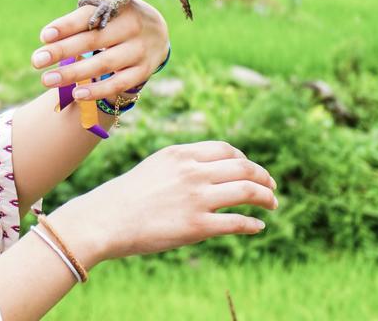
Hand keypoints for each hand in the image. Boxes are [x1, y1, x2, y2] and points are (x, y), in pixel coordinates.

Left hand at [29, 0, 168, 99]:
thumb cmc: (115, 7)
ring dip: (74, 73)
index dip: (67, 25)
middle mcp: (131, 25)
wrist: (157, 30)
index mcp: (117, 2)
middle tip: (36, 61)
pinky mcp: (143, 70)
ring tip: (46, 79)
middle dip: (62, 51)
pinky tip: (77, 94)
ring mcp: (139, 49)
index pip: (90, 14)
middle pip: (93, 40)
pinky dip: (99, 90)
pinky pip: (120, 83)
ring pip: (105, 63)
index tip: (44, 36)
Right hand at [50, 141, 278, 265]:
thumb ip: (182, 166)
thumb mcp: (155, 167)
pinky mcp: (198, 226)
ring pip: (248, 191)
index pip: (226, 149)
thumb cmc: (126, 196)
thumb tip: (211, 173)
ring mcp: (197, 199)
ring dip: (266, 198)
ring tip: (272, 204)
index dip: (245, 159)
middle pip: (244, 167)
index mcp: (180, 154)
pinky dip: (253, 224)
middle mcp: (192, 172)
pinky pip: (238, 222)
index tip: (251, 170)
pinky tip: (258, 227)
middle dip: (264, 177)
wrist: (105, 220)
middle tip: (271, 187)